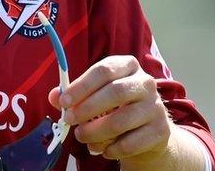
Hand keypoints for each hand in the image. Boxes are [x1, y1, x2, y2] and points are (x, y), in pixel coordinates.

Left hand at [48, 56, 169, 163]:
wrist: (148, 131)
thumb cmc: (116, 107)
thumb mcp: (96, 94)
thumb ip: (75, 95)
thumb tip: (54, 96)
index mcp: (128, 66)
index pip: (104, 70)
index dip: (82, 85)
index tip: (63, 101)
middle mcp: (146, 83)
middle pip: (115, 92)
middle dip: (87, 108)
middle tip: (69, 120)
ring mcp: (156, 107)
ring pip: (122, 120)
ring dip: (96, 131)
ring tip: (82, 136)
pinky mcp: (160, 131)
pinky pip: (131, 143)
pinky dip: (112, 149)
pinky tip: (103, 150)